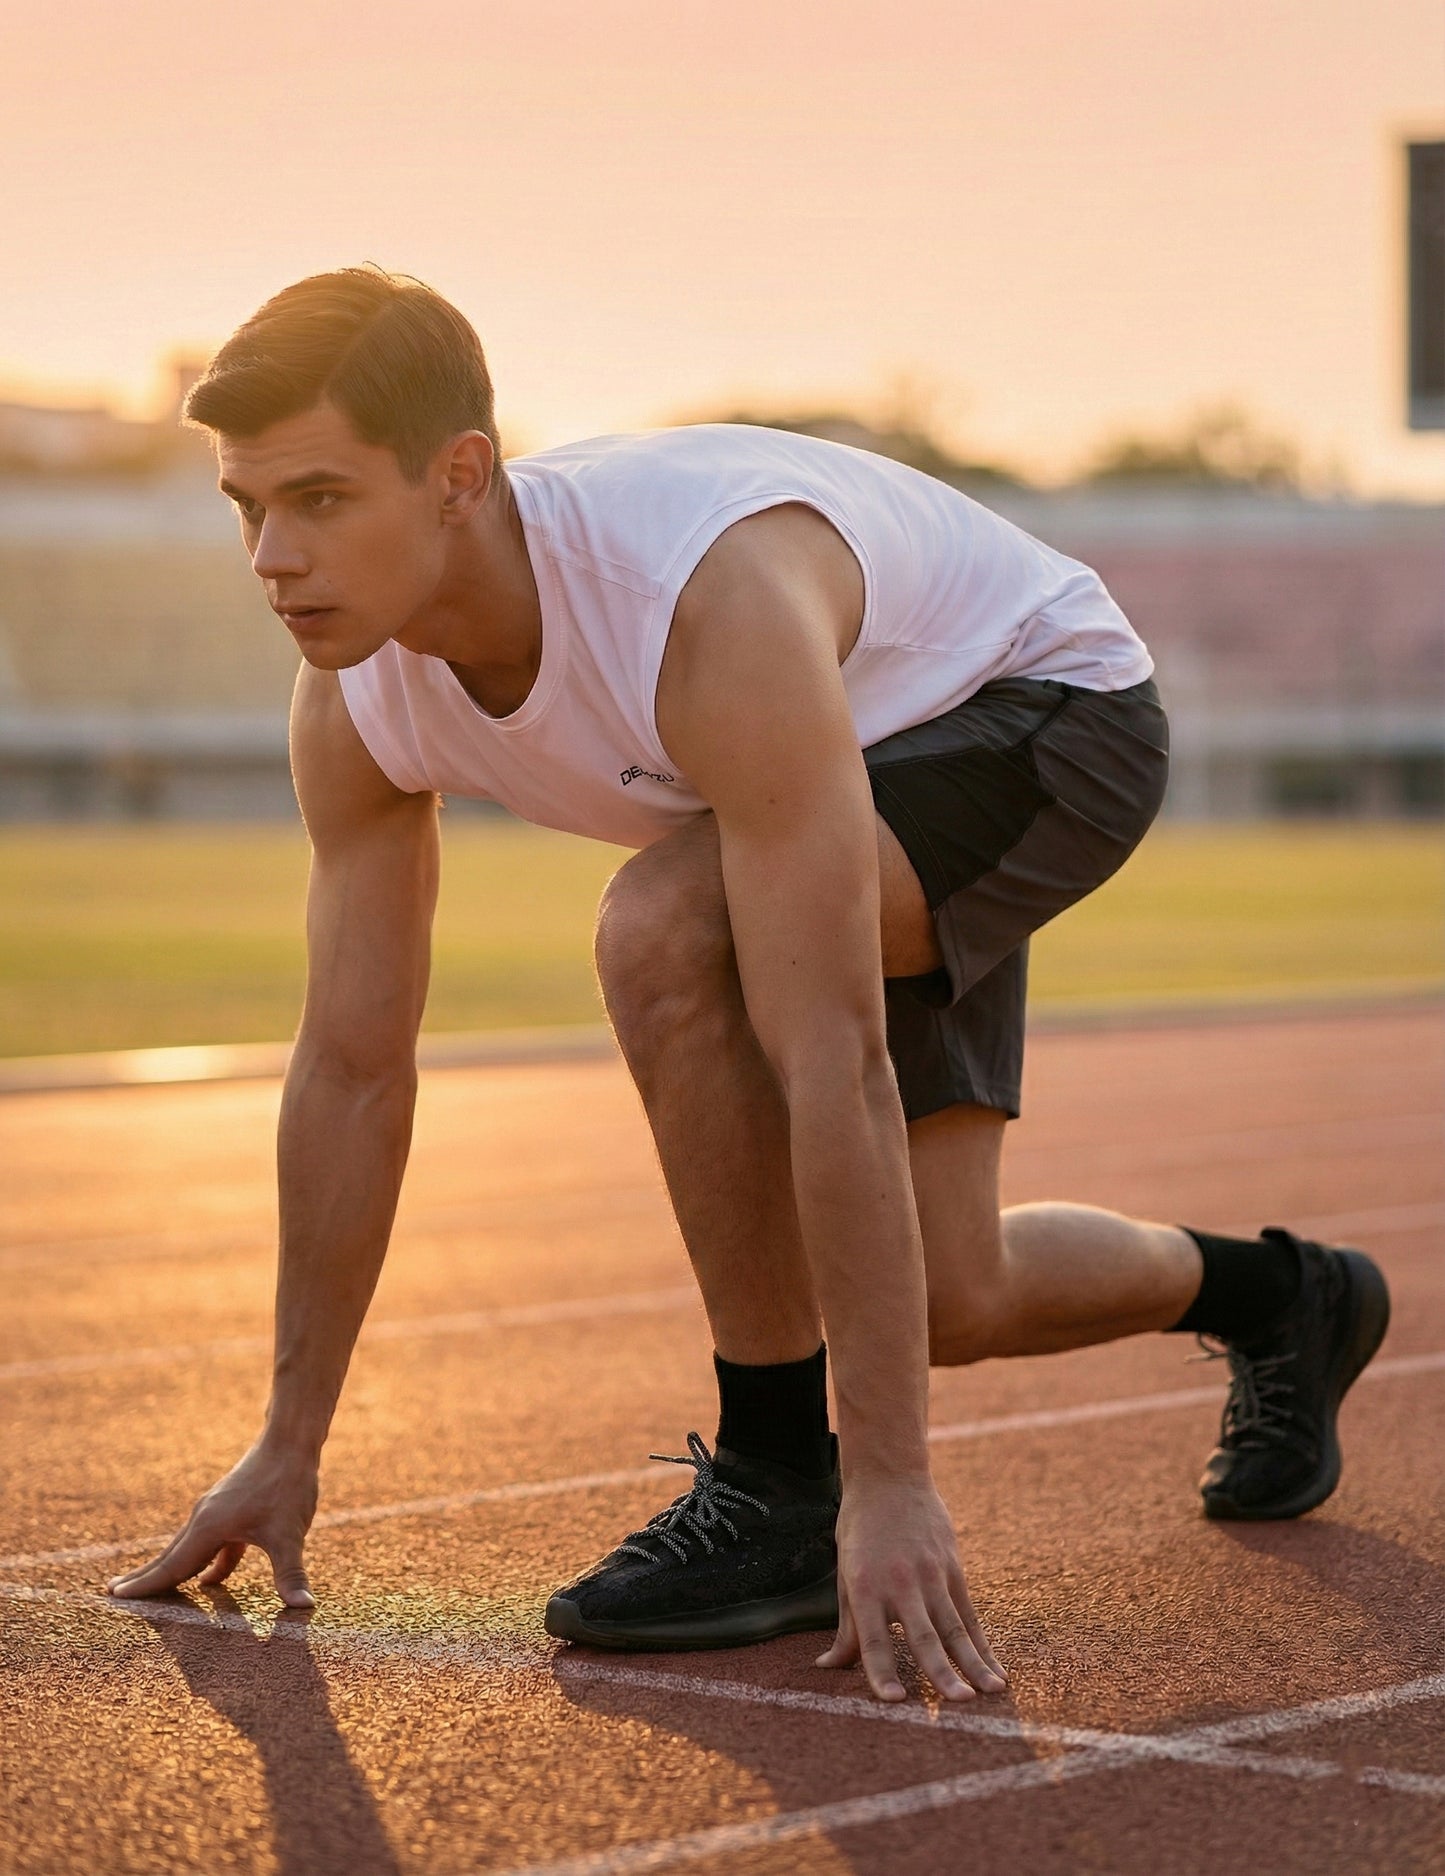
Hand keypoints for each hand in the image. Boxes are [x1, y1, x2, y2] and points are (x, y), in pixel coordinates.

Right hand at [105, 1439, 318, 1606]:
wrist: (291, 1440)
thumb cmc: (288, 1484)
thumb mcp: (290, 1534)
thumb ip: (291, 1574)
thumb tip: (304, 1609)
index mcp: (209, 1527)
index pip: (172, 1566)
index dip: (145, 1586)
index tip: (114, 1598)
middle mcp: (205, 1518)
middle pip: (170, 1556)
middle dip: (144, 1578)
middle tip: (113, 1595)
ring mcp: (217, 1511)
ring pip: (189, 1549)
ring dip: (172, 1570)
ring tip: (152, 1589)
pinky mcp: (232, 1508)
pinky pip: (212, 1543)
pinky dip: (206, 1563)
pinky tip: (208, 1580)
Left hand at [817, 1473, 1005, 1701]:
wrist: (889, 1476)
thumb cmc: (860, 1530)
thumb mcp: (845, 1574)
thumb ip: (846, 1627)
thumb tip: (827, 1667)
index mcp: (865, 1586)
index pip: (873, 1638)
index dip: (881, 1671)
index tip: (894, 1701)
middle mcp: (900, 1582)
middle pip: (924, 1635)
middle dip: (942, 1672)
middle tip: (959, 1703)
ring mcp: (931, 1574)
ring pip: (955, 1627)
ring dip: (974, 1663)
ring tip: (991, 1692)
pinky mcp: (953, 1568)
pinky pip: (969, 1614)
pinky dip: (983, 1645)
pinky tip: (997, 1671)